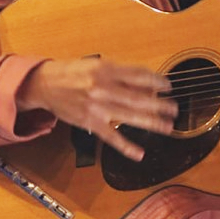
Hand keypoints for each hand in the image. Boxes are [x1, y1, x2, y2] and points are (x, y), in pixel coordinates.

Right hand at [16, 59, 176, 160]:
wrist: (45, 84)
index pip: (138, 75)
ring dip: (151, 122)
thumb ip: (118, 73)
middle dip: (159, 104)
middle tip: (174, 108)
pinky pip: (111, 137)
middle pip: (138, 98)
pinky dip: (126, 147)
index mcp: (105, 69)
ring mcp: (97, 107)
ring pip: (130, 117)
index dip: (156, 81)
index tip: (168, 85)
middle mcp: (102, 88)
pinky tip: (139, 153)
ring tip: (167, 127)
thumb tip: (144, 84)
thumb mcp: (96, 65)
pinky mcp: (90, 123)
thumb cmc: (72, 72)